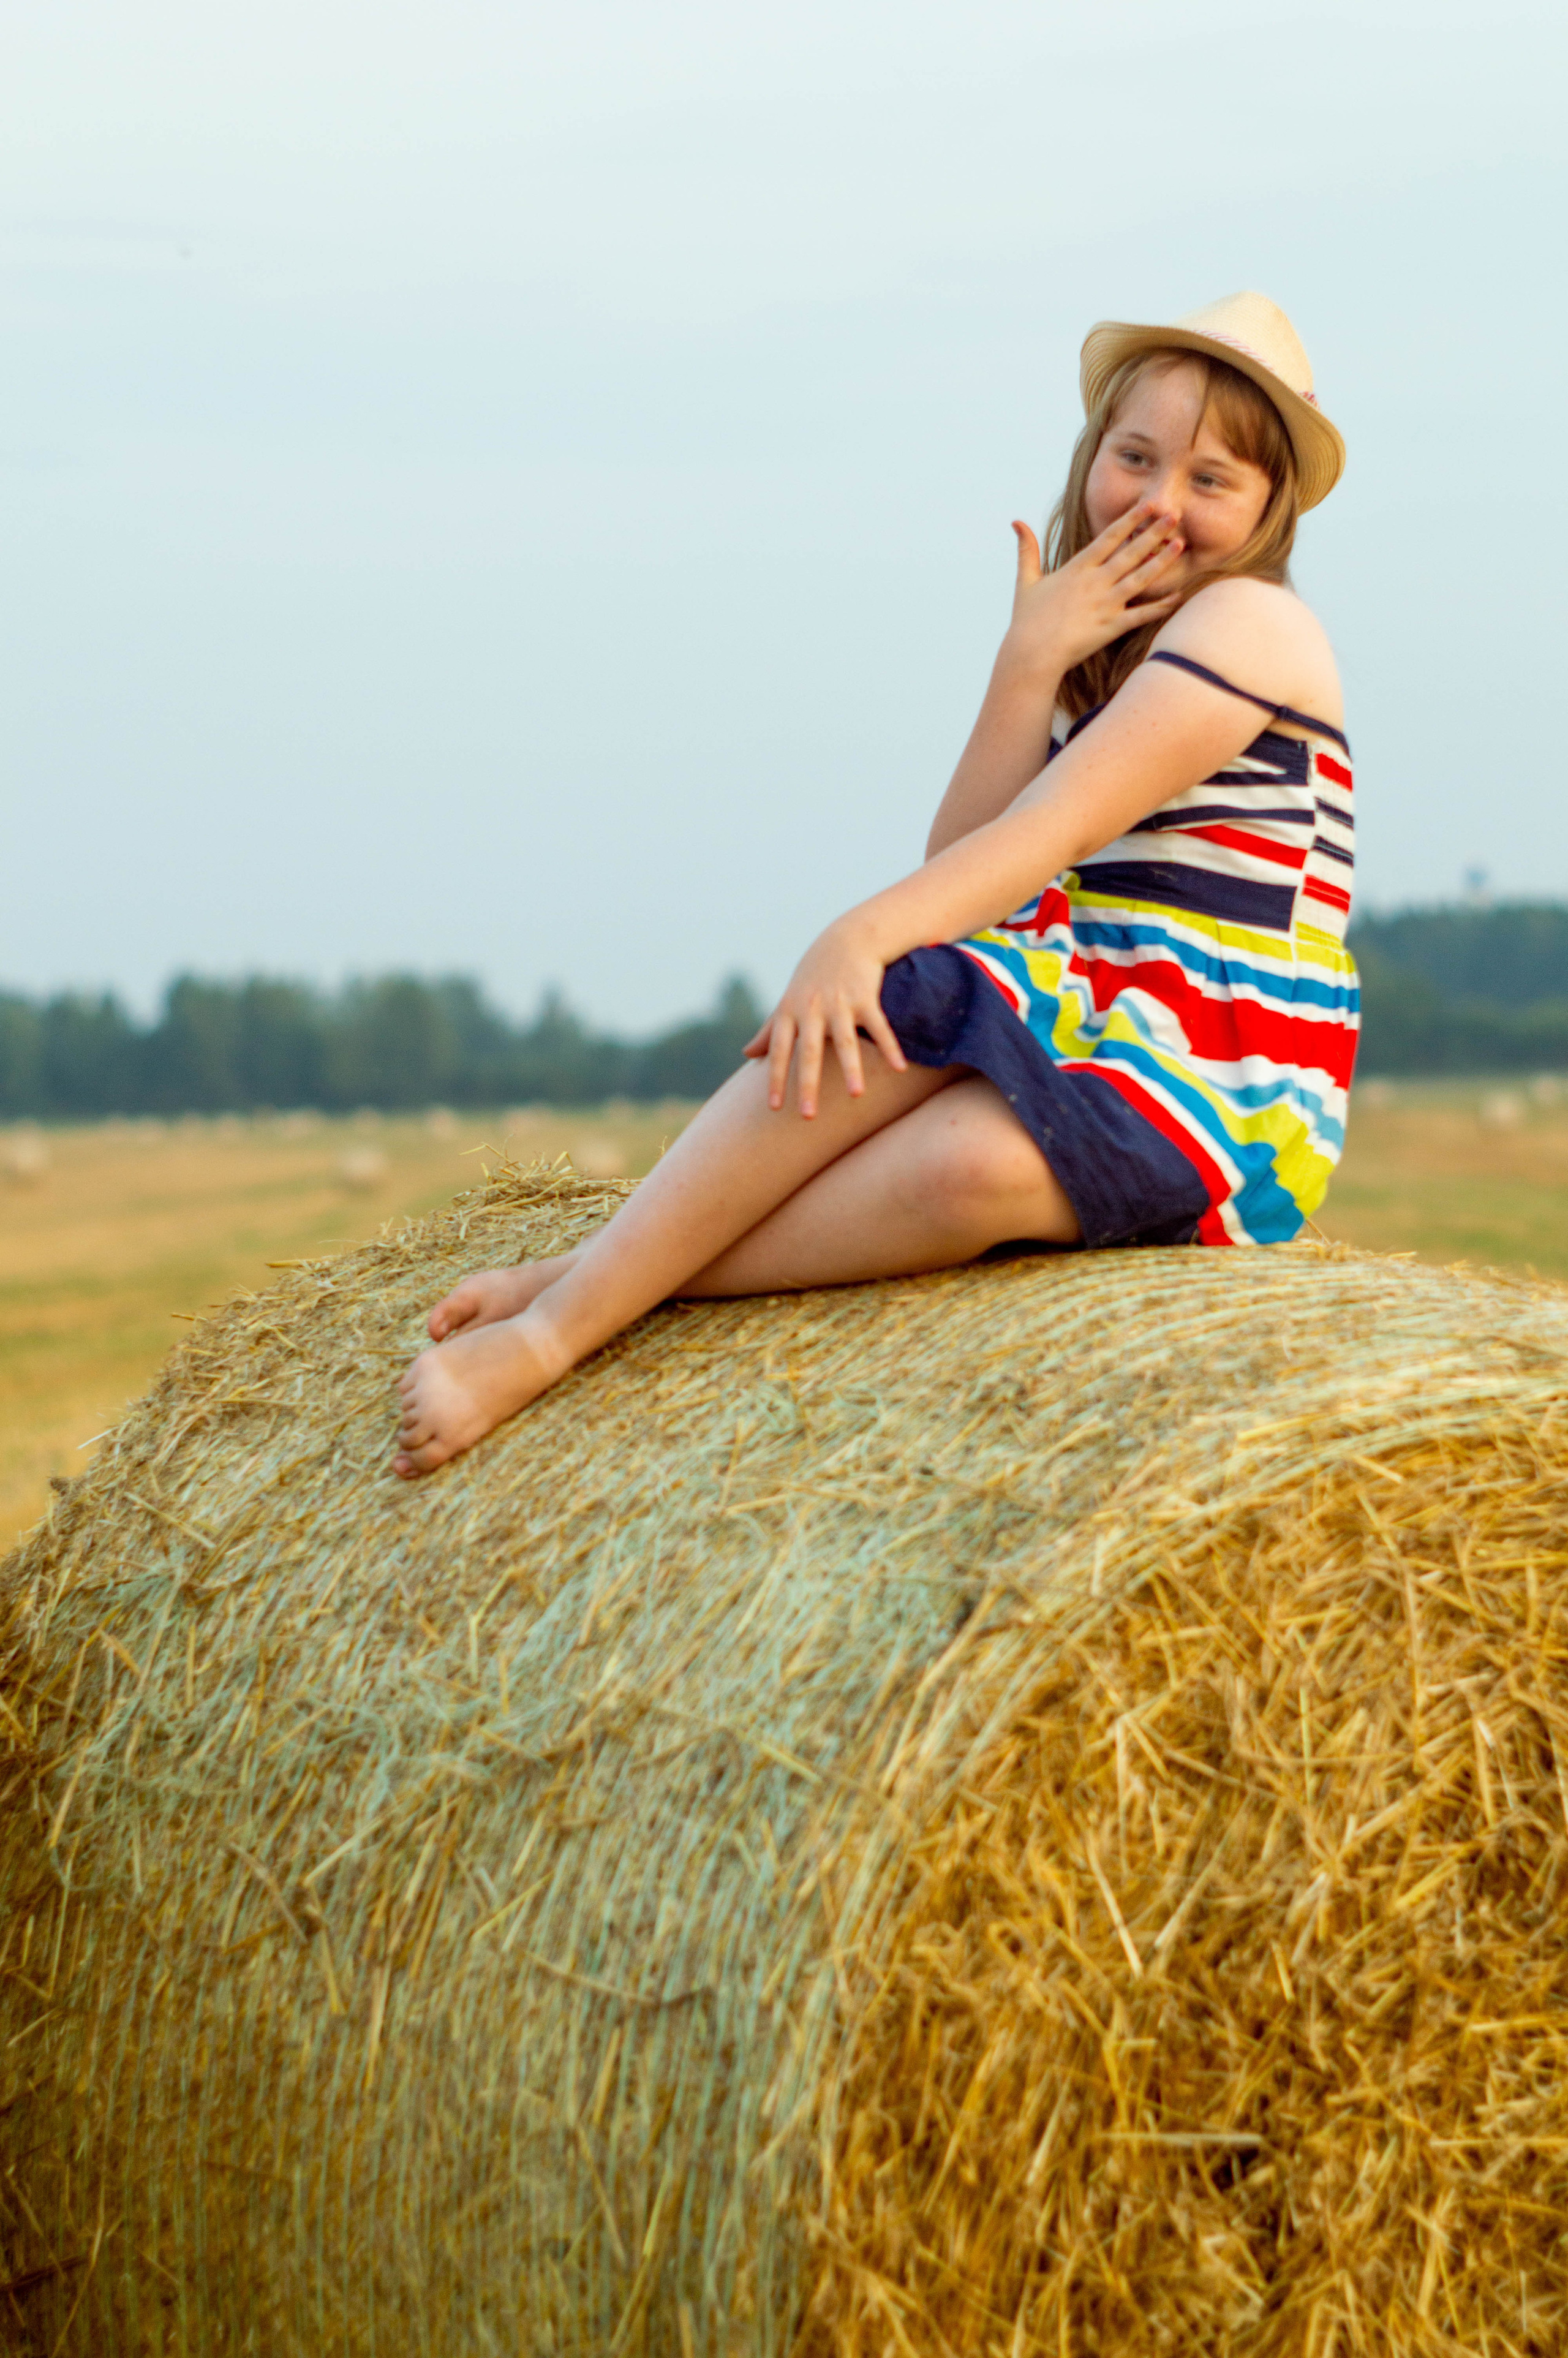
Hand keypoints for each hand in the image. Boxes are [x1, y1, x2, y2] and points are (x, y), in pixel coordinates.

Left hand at [743, 917, 906, 1117]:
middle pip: (810, 1051)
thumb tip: (746, 1055)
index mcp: (791, 1012)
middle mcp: (813, 1009)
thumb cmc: (812, 977)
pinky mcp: (866, 997)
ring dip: (851, 1068)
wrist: (847, 939)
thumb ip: (769, 1030)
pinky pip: (879, 1026)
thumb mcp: (788, 1001)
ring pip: (845, 1041)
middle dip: (808, 1084)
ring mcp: (840, 1002)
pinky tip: (899, 1068)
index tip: (774, 1108)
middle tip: (808, 1116)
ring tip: (855, 1096)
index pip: (780, 1050)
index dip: (776, 1078)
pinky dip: (889, 1047)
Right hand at [1002, 503, 1184, 682]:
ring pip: (1140, 578)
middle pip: (1130, 552)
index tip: (1148, 504)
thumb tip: (1016, 522)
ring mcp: (1105, 604)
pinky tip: (1178, 595)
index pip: (1109, 537)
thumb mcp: (1026, 580)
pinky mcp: (1111, 627)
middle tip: (1174, 515)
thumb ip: (1027, 550)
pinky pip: (1141, 614)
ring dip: (1162, 561)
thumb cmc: (1027, 619)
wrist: (1031, 654)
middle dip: (1153, 532)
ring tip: (1180, 544)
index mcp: (1077, 568)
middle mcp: (1095, 582)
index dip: (1130, 519)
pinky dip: (1160, 606)